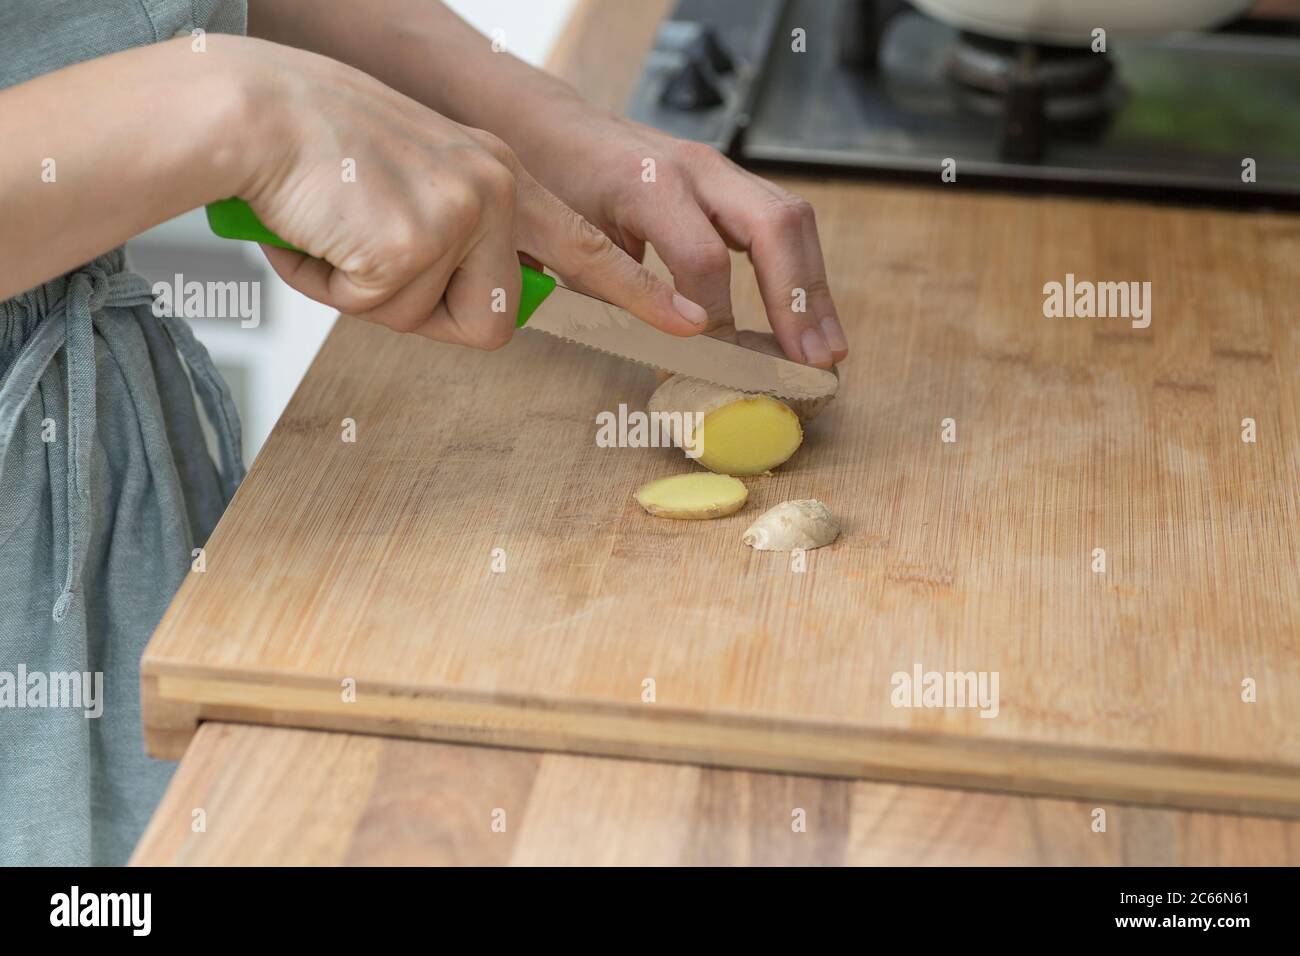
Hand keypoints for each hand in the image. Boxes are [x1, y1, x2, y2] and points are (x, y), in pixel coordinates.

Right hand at [227, 40, 708, 347]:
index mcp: (498, 175)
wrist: (253, 110)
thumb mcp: (414, 192)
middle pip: (497, 319)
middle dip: (430, 312)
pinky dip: (336, 288)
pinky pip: (383, 310)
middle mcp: (494, 187)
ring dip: (378, 299)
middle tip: (373, 255)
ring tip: (342, 234)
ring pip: (437, 322)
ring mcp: (463, 210)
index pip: (586, 243)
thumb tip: (478, 307)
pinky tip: (320, 233)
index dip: (639, 289)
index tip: (692, 319)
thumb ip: (459, 244)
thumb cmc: (319, 158)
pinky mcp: (420, 235)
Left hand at [520, 111, 847, 368]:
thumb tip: (670, 365)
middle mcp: (696, 168)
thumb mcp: (572, 246)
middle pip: (773, 225)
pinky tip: (812, 316)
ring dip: (815, 289)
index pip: (703, 258)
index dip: (718, 320)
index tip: (722, 369)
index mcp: (647, 184)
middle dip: (800, 298)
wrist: (560, 130)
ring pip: (792, 219)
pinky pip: (784, 222)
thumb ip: (620, 297)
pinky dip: (803, 271)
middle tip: (815, 359)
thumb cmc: (559, 190)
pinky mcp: (733, 181)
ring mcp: (721, 169)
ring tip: (830, 349)